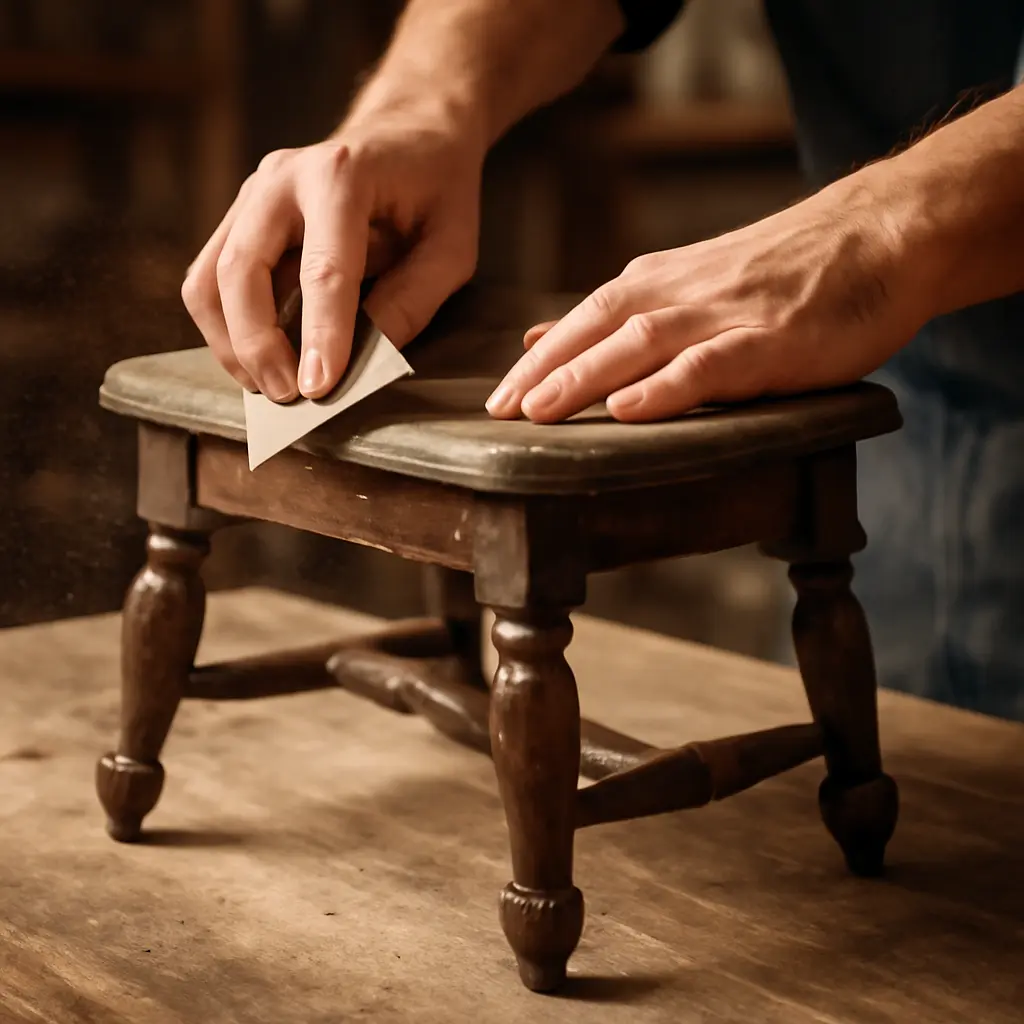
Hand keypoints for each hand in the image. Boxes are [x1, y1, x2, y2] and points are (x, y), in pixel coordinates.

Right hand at [182, 97, 484, 400]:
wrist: (407, 131)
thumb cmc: (436, 189)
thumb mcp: (453, 246)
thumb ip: (414, 298)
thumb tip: (365, 359)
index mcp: (342, 174)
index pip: (323, 269)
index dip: (320, 335)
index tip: (320, 389)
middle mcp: (282, 178)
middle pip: (242, 271)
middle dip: (259, 345)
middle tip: (290, 398)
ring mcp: (251, 195)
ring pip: (209, 280)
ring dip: (231, 344)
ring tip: (271, 388)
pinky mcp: (239, 218)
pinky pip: (210, 281)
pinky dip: (227, 330)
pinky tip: (259, 361)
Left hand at [486, 171, 924, 422]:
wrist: (873, 236)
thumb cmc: (779, 271)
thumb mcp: (683, 282)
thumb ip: (613, 314)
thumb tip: (537, 337)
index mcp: (657, 284)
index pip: (580, 322)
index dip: (534, 363)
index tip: (494, 403)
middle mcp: (678, 295)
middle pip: (596, 332)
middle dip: (543, 374)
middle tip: (497, 414)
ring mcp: (723, 316)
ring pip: (640, 345)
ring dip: (586, 377)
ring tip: (540, 412)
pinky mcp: (768, 341)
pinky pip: (709, 365)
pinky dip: (666, 387)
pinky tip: (630, 409)